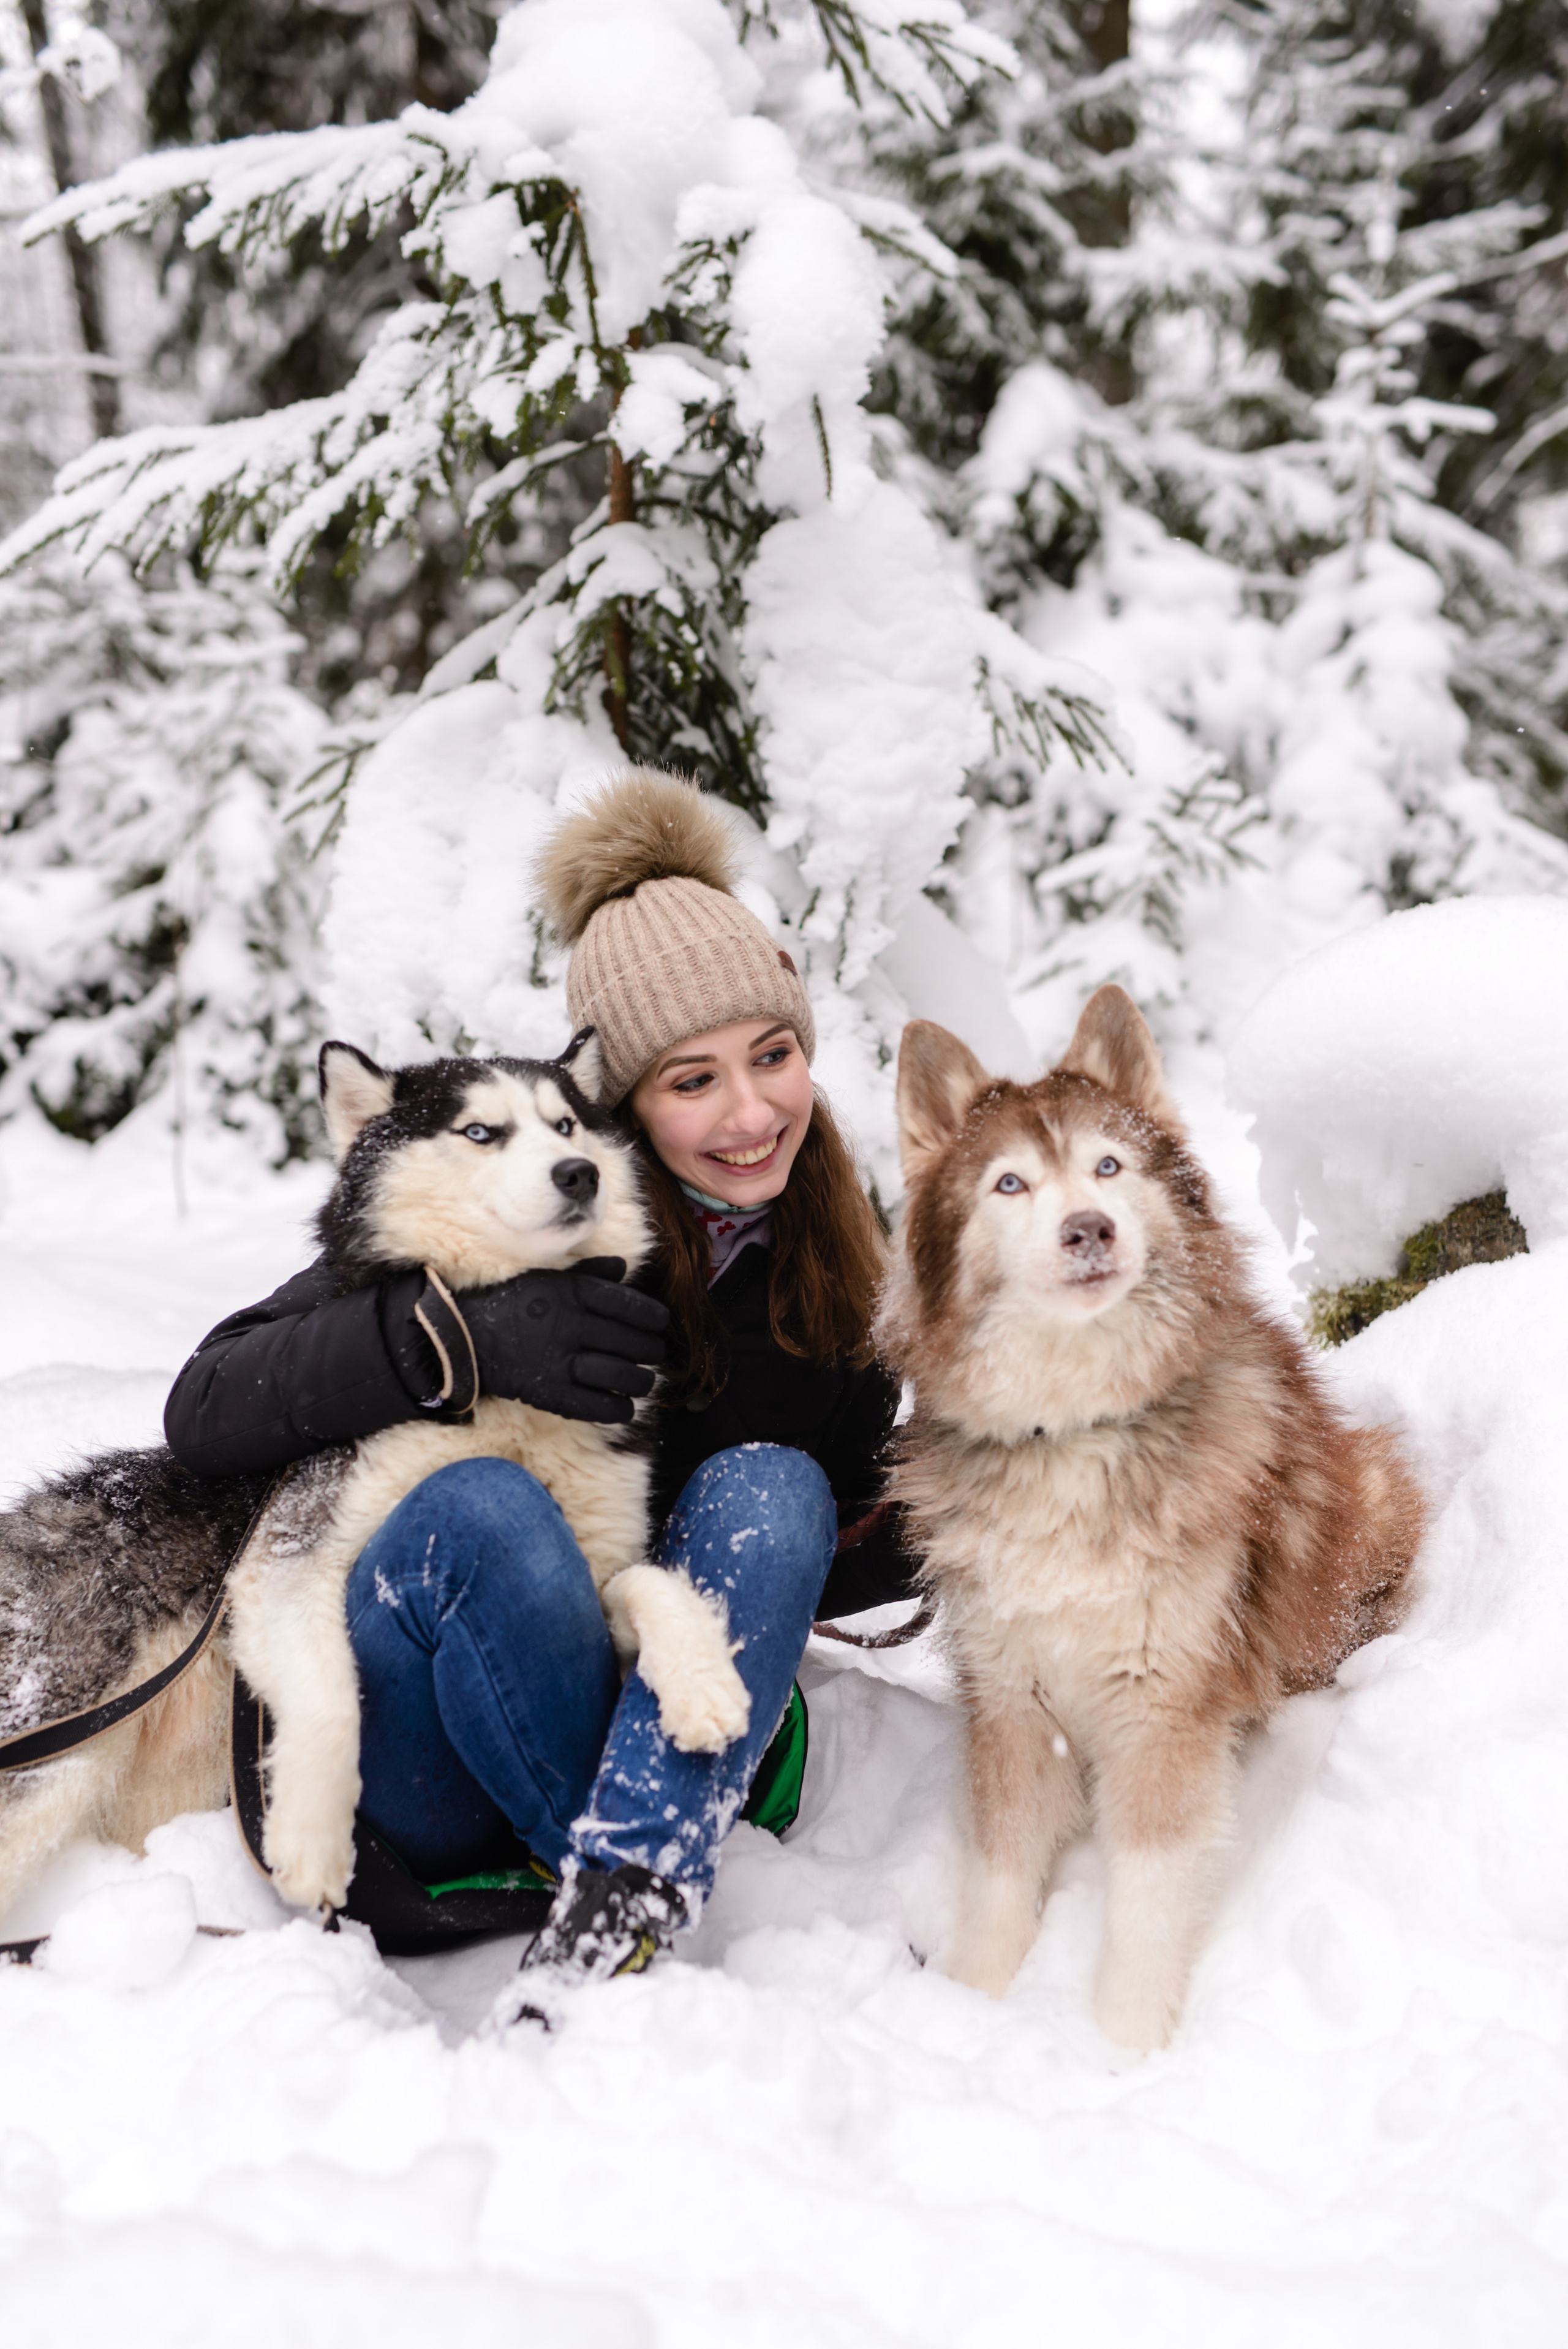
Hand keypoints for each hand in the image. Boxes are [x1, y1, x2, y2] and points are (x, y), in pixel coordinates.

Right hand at [458, 1258, 668, 1423]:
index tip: (661, 1321)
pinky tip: (626, 1408)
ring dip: (640, 1381)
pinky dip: (615, 1408)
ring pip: (616, 1374)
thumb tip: (623, 1267)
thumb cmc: (511, 1303)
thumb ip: (587, 1274)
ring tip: (646, 1381)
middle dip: (650, 1349)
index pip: (625, 1303)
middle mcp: (568, 1326)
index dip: (651, 1315)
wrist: (463, 1337)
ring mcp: (558, 1361)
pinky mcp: (548, 1392)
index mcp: (570, 1294)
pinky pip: (592, 1405)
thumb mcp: (546, 1277)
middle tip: (657, 1352)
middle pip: (627, 1340)